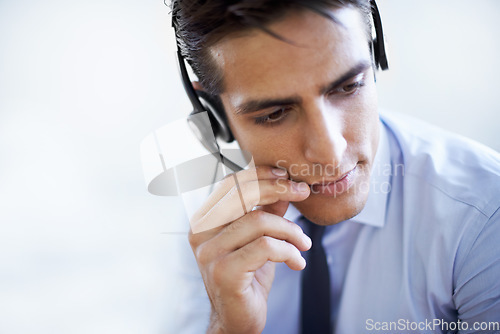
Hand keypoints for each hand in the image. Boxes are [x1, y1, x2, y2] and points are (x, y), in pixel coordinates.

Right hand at [188, 166, 311, 333]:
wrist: (237, 319)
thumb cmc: (247, 277)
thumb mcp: (258, 237)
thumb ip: (267, 210)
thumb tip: (285, 183)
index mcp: (205, 221)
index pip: (231, 184)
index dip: (261, 175)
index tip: (288, 177)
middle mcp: (201, 234)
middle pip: (242, 195)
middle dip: (278, 189)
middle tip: (303, 193)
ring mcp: (210, 253)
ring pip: (259, 222)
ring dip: (290, 231)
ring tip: (303, 243)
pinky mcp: (224, 272)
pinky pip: (266, 247)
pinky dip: (289, 251)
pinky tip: (297, 262)